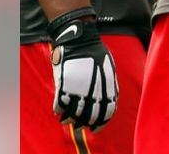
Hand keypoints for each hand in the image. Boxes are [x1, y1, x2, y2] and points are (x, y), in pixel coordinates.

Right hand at [48, 7, 117, 130]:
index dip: (101, 123)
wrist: (79, 41)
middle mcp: (93, 92)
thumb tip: (109, 100)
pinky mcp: (63, 87)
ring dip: (69, 120)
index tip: (96, 128)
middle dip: (85, 123)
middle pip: (89, 117)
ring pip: (73, 115)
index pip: (107, 113)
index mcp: (107, 88)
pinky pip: (59, 106)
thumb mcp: (109, 69)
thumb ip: (109, 85)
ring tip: (67, 120)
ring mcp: (77, 90)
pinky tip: (59, 111)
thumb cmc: (95, 53)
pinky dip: (59, 111)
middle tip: (81, 124)